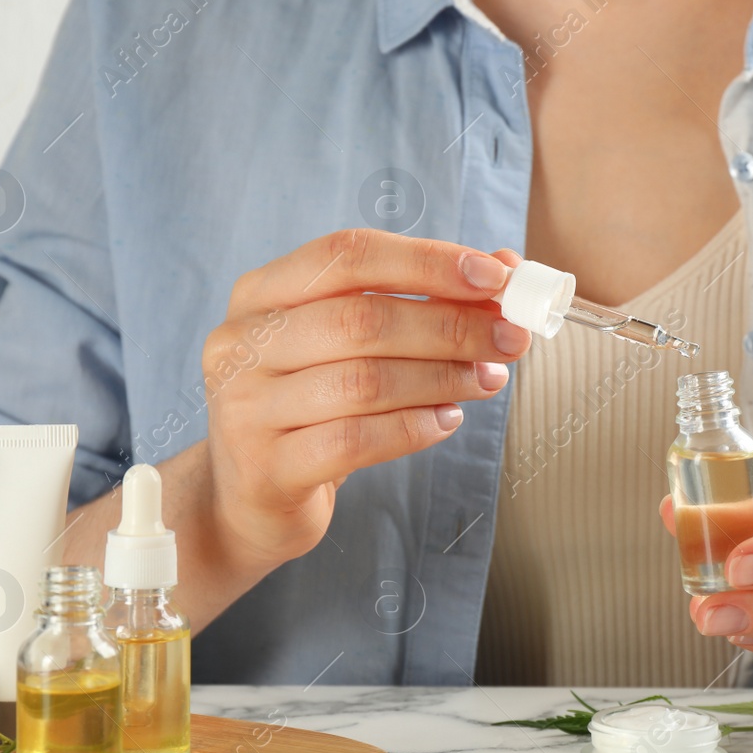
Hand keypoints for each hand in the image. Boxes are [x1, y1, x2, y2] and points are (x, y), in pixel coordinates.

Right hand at [198, 229, 528, 587]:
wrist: (249, 497)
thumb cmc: (312, 407)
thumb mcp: (351, 345)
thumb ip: (420, 301)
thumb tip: (506, 270)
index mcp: (261, 294)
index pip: (347, 255)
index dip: (426, 261)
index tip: (495, 278)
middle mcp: (241, 343)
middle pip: (361, 318)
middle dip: (450, 326)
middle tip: (511, 339)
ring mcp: (246, 409)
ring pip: (364, 381)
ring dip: (443, 377)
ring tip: (488, 379)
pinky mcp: (267, 469)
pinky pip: (355, 440)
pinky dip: (414, 428)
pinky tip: (448, 420)